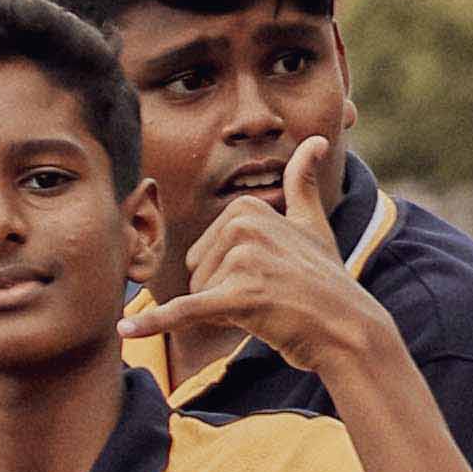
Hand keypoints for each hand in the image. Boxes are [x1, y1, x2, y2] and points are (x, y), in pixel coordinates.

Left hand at [137, 128, 383, 398]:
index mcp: (247, 208)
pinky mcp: (238, 298)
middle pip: (197, 274)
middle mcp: (243, 227)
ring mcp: (242, 261)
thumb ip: (301, 182)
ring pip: (198, 298)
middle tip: (269, 297)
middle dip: (224, 295)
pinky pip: (185, 311)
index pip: (204, 252)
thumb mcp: (312, 224)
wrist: (347, 328)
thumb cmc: (325, 280)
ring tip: (268, 309)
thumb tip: (313, 139)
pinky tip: (125, 332)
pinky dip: (154, 324)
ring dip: (226, 314)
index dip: (230, 275)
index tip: (268, 276)